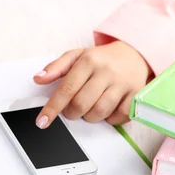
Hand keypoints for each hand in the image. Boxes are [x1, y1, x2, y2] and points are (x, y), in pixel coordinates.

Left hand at [33, 40, 152, 127]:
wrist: (133, 53)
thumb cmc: (100, 59)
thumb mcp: (76, 56)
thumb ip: (55, 68)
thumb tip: (38, 78)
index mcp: (88, 61)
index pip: (66, 89)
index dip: (52, 108)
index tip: (42, 122)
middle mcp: (106, 72)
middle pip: (81, 104)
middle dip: (71, 113)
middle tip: (72, 109)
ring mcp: (123, 83)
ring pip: (99, 112)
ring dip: (89, 117)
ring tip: (89, 108)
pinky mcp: (136, 94)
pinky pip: (118, 117)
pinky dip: (109, 119)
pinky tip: (106, 109)